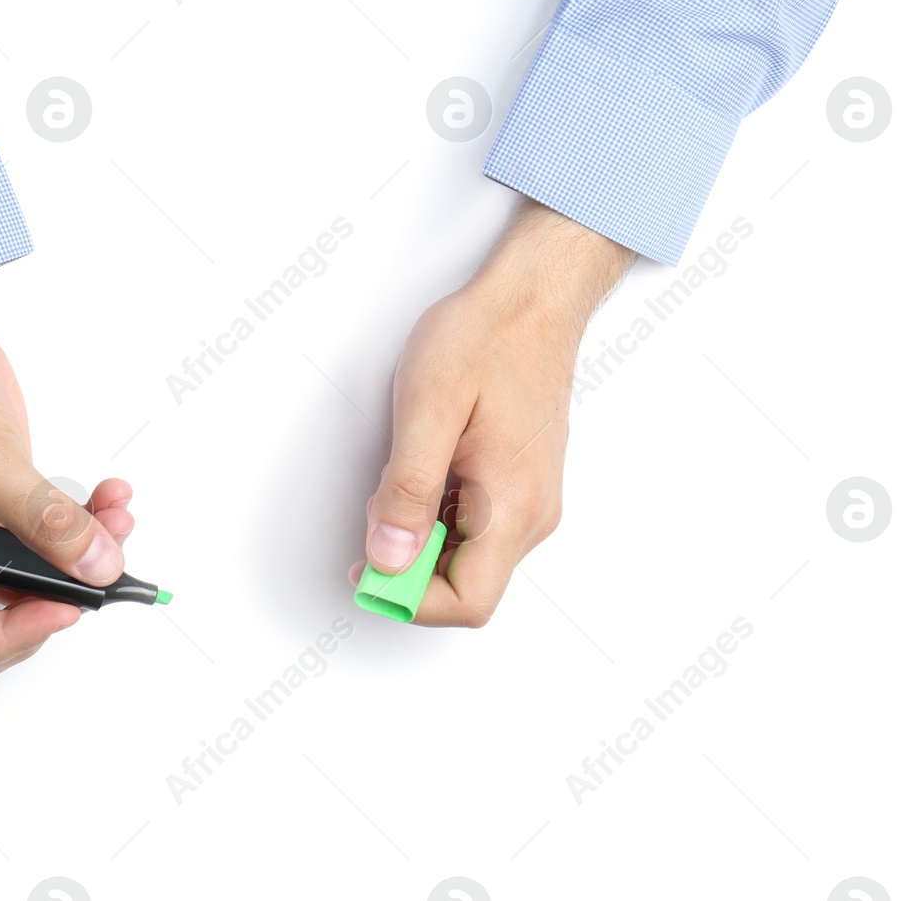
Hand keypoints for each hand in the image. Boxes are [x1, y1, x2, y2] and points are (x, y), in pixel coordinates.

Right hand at [0, 280, 134, 677]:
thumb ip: (44, 521)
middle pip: (2, 625)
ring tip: (116, 519)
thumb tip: (97, 566)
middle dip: (59, 595)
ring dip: (82, 559)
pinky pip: (45, 546)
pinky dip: (80, 528)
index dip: (14, 636)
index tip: (65, 604)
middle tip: (99, 564)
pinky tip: (106, 498)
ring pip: (35, 585)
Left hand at [351, 200, 633, 626]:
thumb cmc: (484, 340)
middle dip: (410, 562)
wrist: (531, 299)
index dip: (409, 596)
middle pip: (466, 585)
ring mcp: (531, 502)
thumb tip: (388, 558)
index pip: (467, 602)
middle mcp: (532, 516)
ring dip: (421, 535)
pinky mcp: (522, 486)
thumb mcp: (427, 409)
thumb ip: (407, 491)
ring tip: (403, 471)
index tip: (368, 563)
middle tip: (378, 505)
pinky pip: (475, 527)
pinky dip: (437, 514)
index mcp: (513, 506)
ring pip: (467, 557)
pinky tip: (424, 466)